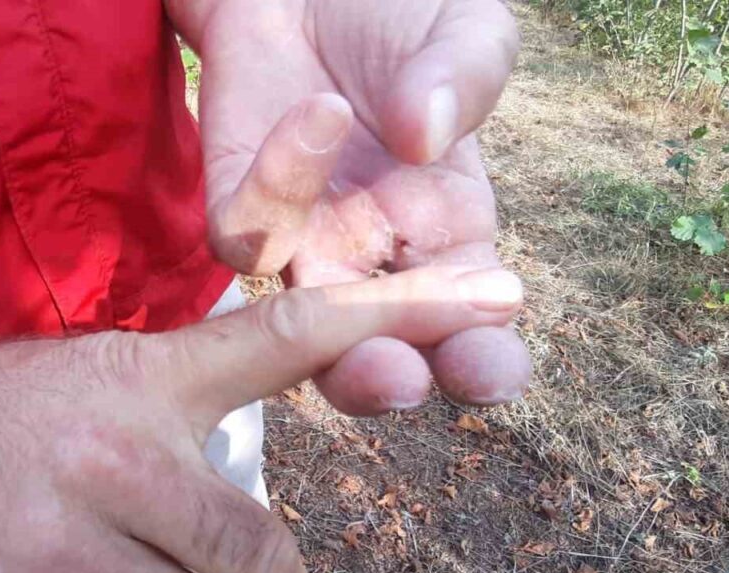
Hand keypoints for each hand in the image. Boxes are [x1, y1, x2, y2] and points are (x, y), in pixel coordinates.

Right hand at [0, 269, 520, 572]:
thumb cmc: (14, 409)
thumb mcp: (120, 370)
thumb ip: (219, 376)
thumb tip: (323, 381)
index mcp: (146, 388)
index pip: (285, 342)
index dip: (395, 319)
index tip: (488, 298)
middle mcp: (110, 464)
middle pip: (250, 562)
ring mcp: (54, 549)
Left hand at [170, 0, 529, 414]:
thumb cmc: (400, 20)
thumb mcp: (466, 33)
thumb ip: (469, 76)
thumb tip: (427, 137)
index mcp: (450, 236)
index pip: (470, 328)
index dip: (482, 361)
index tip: (491, 372)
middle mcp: (374, 258)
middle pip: (375, 356)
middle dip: (386, 380)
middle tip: (401, 380)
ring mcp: (301, 243)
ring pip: (297, 328)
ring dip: (317, 314)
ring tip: (353, 272)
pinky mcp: (237, 208)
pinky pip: (247, 236)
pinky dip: (281, 187)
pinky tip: (325, 111)